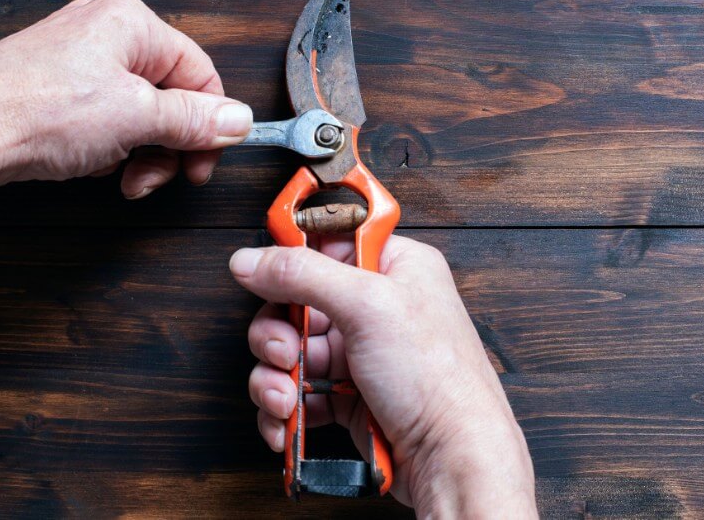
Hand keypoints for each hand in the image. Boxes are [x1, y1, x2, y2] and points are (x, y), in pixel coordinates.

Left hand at [0, 0, 251, 196]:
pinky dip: (103, 146)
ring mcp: (70, 58)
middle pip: (165, 93)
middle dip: (166, 143)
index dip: (210, 121)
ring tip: (119, 176)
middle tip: (157, 177)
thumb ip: (195, 119)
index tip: (207, 160)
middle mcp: (100, 30)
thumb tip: (236, 119)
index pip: (198, 71)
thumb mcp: (137, 117)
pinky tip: (86, 164)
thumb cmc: (38, 111)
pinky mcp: (48, 86)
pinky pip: (98, 117)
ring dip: (135, 151)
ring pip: (132, 110)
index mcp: (129, 22)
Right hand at [230, 234, 536, 516]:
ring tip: (287, 400)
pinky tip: (288, 423)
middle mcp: (376, 306)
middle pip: (296, 300)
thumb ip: (302, 274)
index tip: (266, 276)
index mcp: (395, 267)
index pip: (328, 242)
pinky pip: (296, 391)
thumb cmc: (437, 380)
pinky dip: (284, 409)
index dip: (293, 259)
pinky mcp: (348, 396)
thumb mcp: (367, 306)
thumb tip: (251, 259)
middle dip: (276, 332)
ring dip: (274, 377)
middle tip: (282, 352)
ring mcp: (360, 353)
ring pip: (289, 350)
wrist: (452, 460)